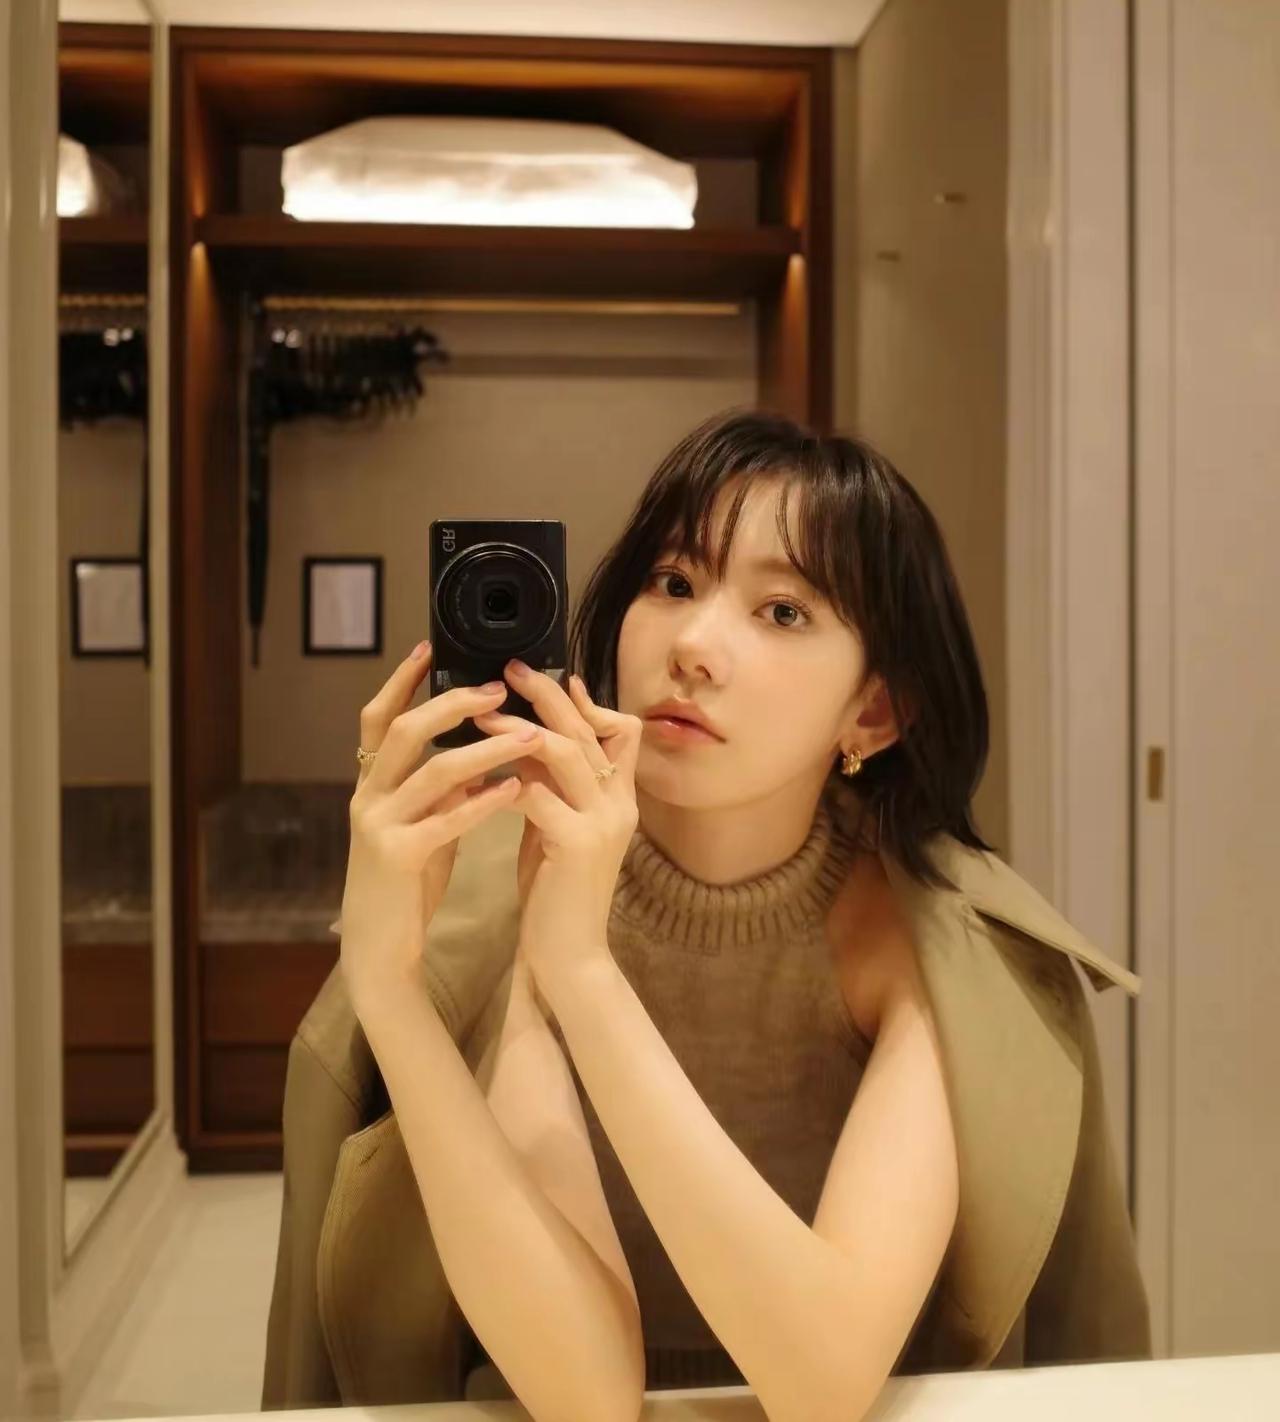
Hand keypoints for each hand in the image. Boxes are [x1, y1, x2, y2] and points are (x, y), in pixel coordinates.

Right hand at [338, 643, 536, 1009]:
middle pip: (404, 731)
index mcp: (372, 785)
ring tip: (527, 735)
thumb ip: (439, 791)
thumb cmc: (406, 884)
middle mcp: (368, 798)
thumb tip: (476, 757)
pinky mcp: (396, 858)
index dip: (400, 680)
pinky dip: (482, 801)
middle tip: (497, 688)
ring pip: (432, 771)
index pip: (378, 718)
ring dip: (484, 749)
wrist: (379, 949)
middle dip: (451, 703)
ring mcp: (378, 826)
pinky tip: (514, 788)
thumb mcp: (422, 825)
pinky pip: (444, 821)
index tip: (430, 647)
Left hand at [472, 661, 642, 990]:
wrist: (569, 957)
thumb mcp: (560, 828)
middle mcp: (620, 805)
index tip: (553, 678)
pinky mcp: (576, 846)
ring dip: (519, 728)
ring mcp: (602, 824)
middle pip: (587, 729)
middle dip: (545, 695)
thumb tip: (525, 743)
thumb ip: (553, 787)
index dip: (587, 702)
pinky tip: (477, 772)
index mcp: (620, 799)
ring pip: (564, 752)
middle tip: (509, 670)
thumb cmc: (557, 893)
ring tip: (484, 713)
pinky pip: (537, 795)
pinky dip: (505, 778)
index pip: (622, 730)